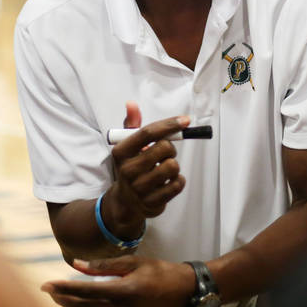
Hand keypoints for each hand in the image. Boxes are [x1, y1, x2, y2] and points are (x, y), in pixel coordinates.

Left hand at [42, 255, 196, 306]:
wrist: (184, 292)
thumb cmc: (160, 272)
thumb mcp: (134, 263)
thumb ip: (104, 266)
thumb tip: (77, 265)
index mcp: (124, 291)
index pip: (85, 291)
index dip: (64, 288)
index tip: (48, 284)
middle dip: (64, 300)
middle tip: (51, 291)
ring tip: (64, 300)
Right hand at [102, 103, 188, 237]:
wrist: (125, 202)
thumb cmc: (131, 167)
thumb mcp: (127, 146)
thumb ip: (131, 124)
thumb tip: (131, 104)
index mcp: (120, 152)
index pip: (148, 133)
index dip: (169, 124)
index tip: (186, 120)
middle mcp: (127, 170)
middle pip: (164, 148)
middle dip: (170, 148)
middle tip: (164, 154)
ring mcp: (139, 188)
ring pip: (173, 166)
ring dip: (174, 165)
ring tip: (164, 169)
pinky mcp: (152, 202)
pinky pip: (178, 184)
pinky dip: (178, 180)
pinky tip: (168, 182)